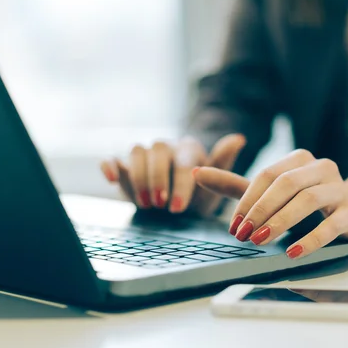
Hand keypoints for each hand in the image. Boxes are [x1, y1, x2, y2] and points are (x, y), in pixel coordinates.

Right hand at [100, 134, 245, 215]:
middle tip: (160, 205)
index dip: (180, 185)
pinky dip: (109, 165)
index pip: (183, 161)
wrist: (182, 205)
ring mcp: (145, 155)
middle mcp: (166, 147)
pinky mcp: (125, 166)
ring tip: (145, 204)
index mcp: (188, 149)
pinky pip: (113, 158)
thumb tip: (238, 138)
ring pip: (136, 150)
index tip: (178, 209)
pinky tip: (110, 179)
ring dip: (139, 177)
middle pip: (157, 149)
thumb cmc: (200, 194)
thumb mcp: (216, 185)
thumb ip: (223, 162)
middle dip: (158, 179)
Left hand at [194, 149, 347, 258]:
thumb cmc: (304, 204)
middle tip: (244, 235)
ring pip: (308, 200)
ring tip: (261, 241)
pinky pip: (332, 224)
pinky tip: (293, 252)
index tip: (233, 226)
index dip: (247, 201)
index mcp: (299, 159)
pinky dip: (310, 239)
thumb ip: (235, 186)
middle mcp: (322, 167)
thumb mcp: (270, 195)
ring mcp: (340, 189)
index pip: (267, 175)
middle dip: (260, 211)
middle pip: (286, 184)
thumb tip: (196, 173)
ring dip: (280, 222)